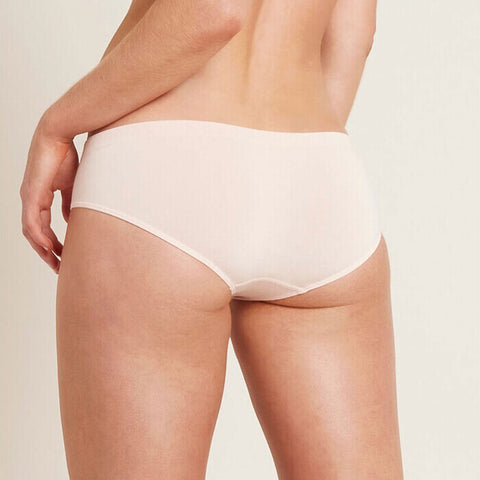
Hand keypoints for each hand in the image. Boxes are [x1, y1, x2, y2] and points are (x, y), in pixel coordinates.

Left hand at [20, 116, 78, 273]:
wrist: (58, 134)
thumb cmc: (65, 155)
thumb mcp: (71, 185)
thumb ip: (69, 204)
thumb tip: (71, 221)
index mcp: (39, 197)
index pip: (42, 227)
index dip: (52, 243)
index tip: (64, 256)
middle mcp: (30, 200)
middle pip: (34, 234)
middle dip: (47, 252)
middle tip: (59, 267)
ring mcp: (29, 197)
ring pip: (31, 232)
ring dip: (43, 249)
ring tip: (56, 262)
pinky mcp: (32, 194)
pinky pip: (32, 222)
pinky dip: (39, 237)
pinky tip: (49, 248)